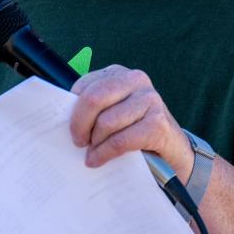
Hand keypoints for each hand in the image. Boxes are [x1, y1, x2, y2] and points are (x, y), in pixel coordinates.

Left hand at [69, 64, 193, 174]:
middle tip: (77, 141)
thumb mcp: (113, 110)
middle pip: (93, 99)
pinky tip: (98, 160)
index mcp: (118, 73)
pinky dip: (105, 153)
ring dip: (94, 144)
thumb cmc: (134, 128)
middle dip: (79, 124)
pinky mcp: (158, 123)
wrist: (172, 148)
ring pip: (106, 122)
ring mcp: (150, 100)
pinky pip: (121, 140)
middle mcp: (135, 80)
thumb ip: (93, 108)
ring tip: (91, 153)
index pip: (84, 86)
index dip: (72, 111)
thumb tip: (61, 118)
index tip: (69, 129)